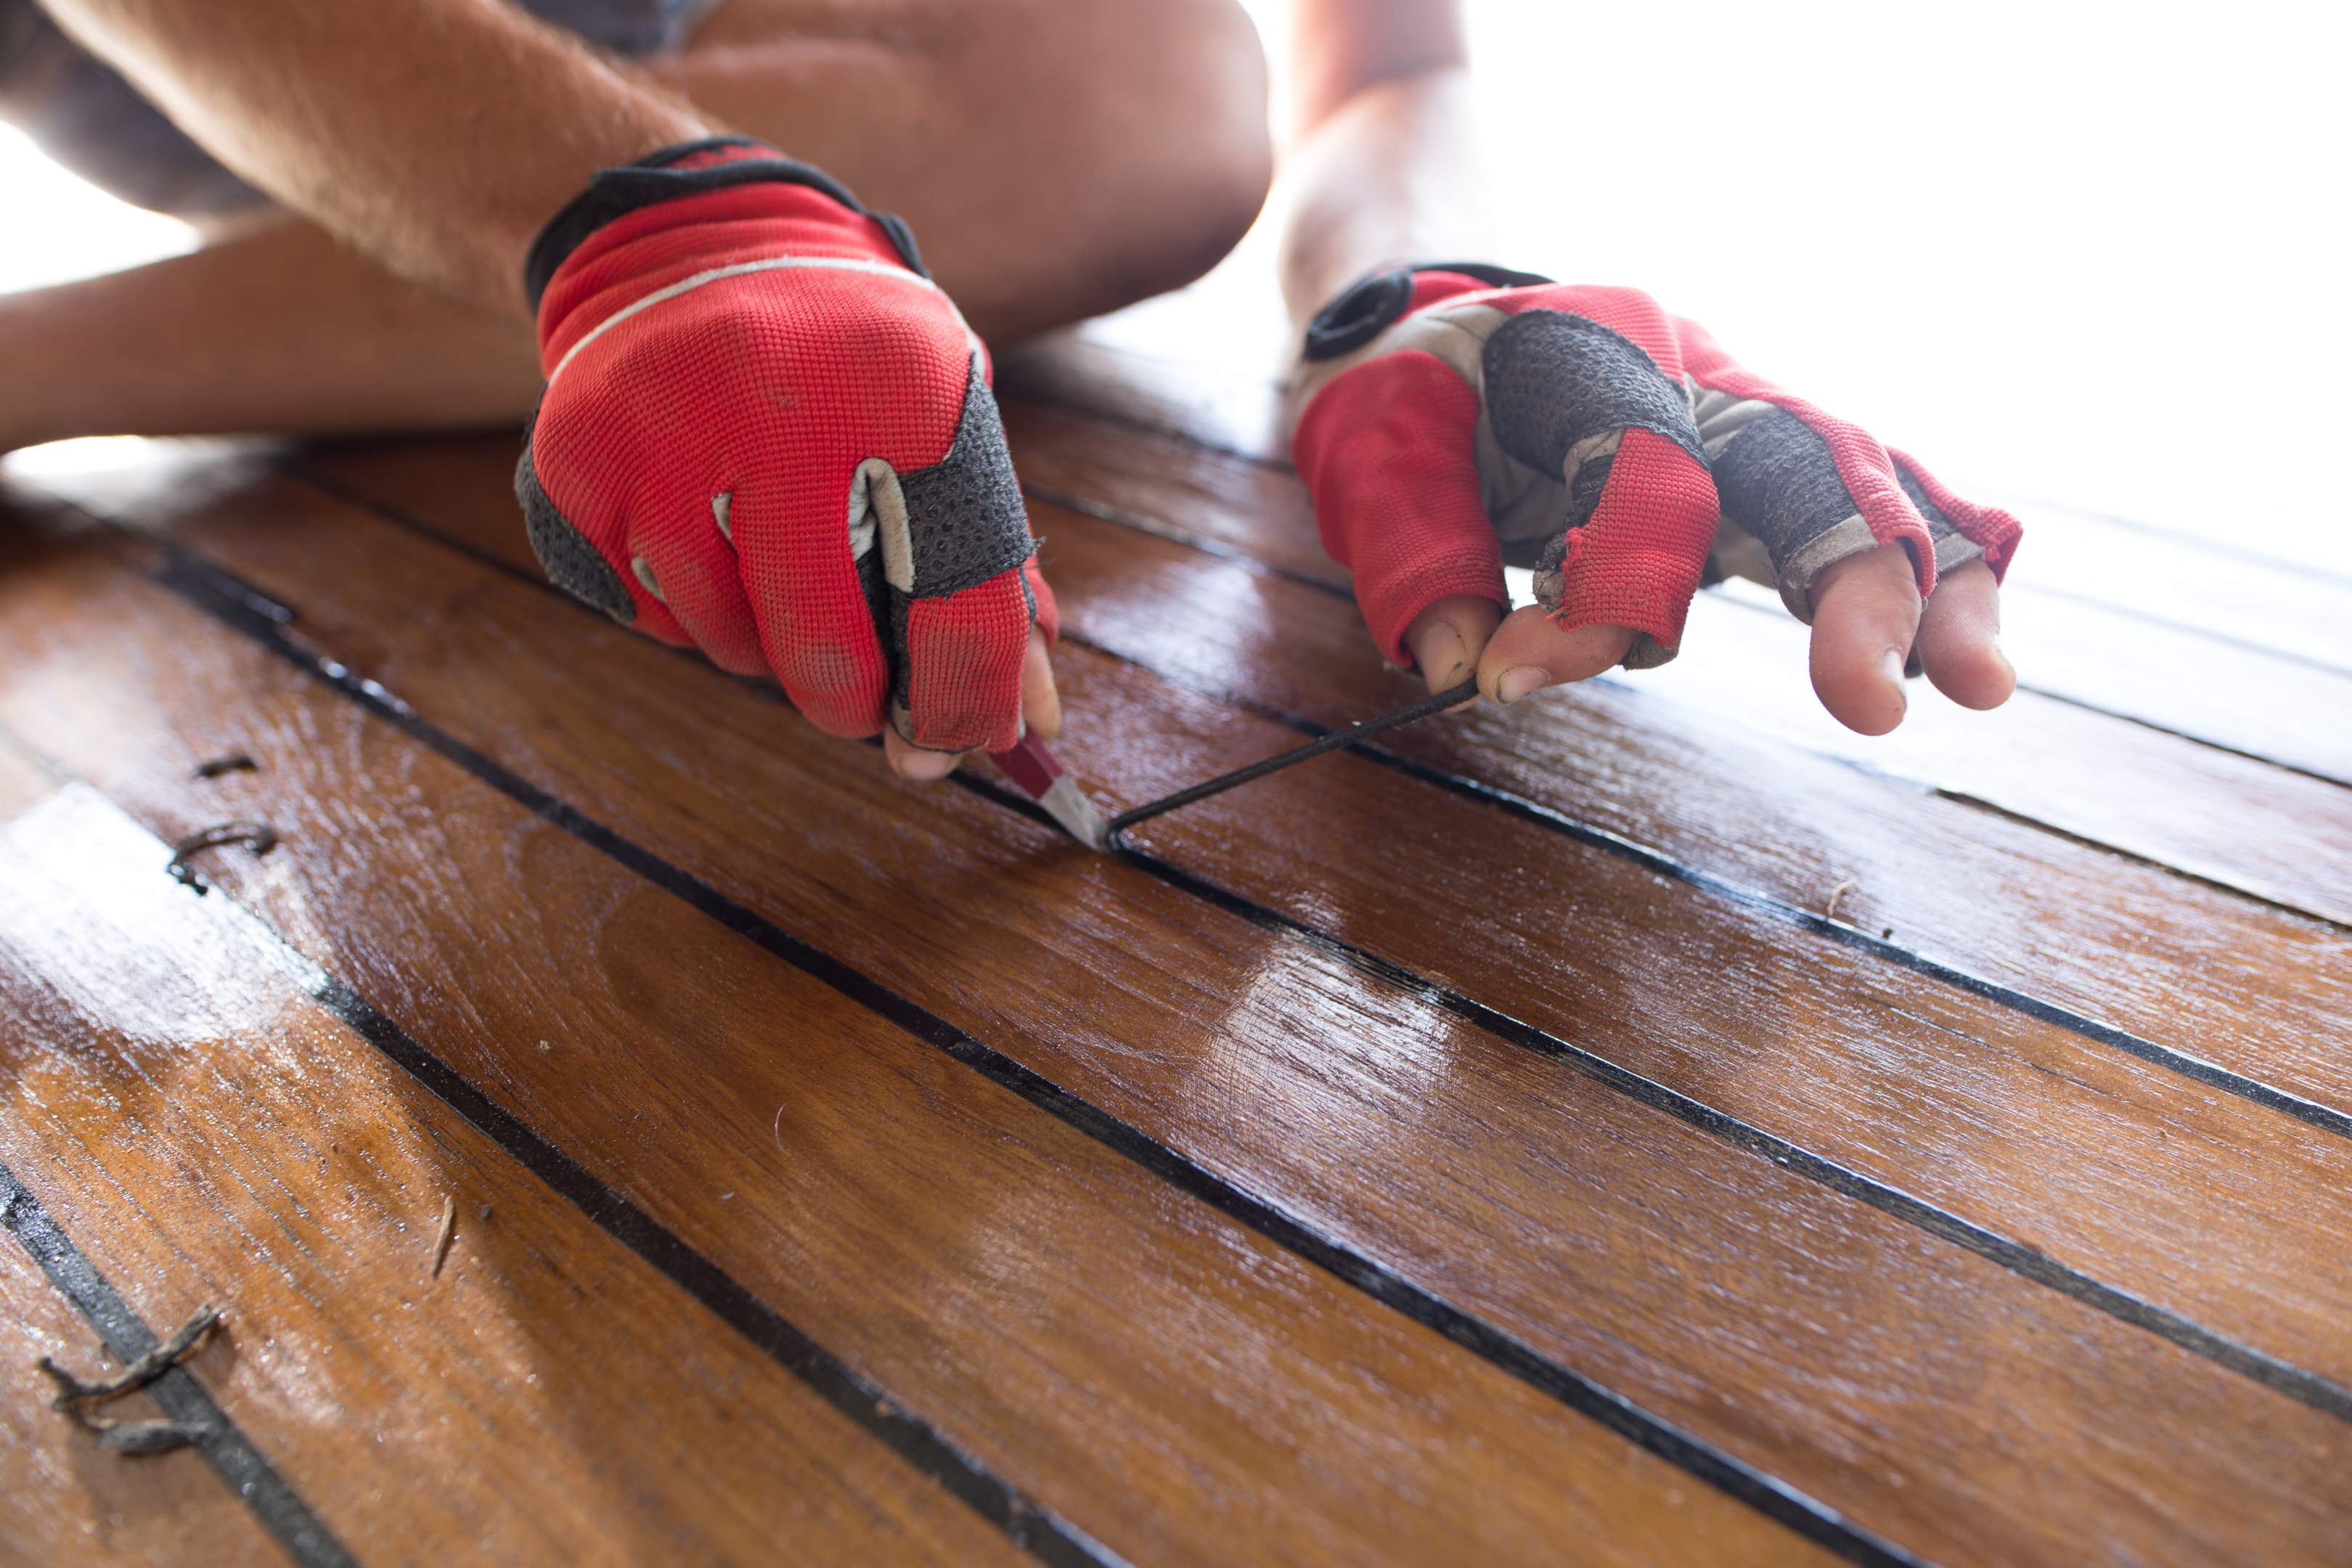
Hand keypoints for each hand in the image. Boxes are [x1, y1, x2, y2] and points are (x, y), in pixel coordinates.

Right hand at [516, 138, 1057, 776]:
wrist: (686, 237)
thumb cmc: (846, 352)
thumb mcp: (942, 414)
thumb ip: (991, 562)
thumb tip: (1028, 713)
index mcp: (901, 381)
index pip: (955, 591)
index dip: (966, 696)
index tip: (963, 740)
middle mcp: (777, 397)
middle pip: (828, 649)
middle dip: (856, 703)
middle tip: (864, 703)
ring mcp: (663, 429)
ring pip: (732, 643)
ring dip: (766, 645)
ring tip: (772, 560)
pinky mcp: (578, 460)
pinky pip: (652, 615)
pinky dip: (691, 611)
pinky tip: (701, 534)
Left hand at [1290, 267, 2019, 733]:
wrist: (1450, 313)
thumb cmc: (1408, 382)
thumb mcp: (1366, 441)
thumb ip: (1408, 548)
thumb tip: (1465, 668)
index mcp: (1595, 349)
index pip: (1638, 473)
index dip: (1599, 593)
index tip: (1514, 680)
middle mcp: (1698, 374)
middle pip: (1804, 460)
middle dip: (1849, 580)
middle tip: (1871, 706)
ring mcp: (1748, 417)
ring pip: (1869, 481)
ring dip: (1932, 585)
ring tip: (1980, 686)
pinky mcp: (1767, 471)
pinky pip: (1875, 507)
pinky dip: (1934, 572)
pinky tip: (1970, 659)